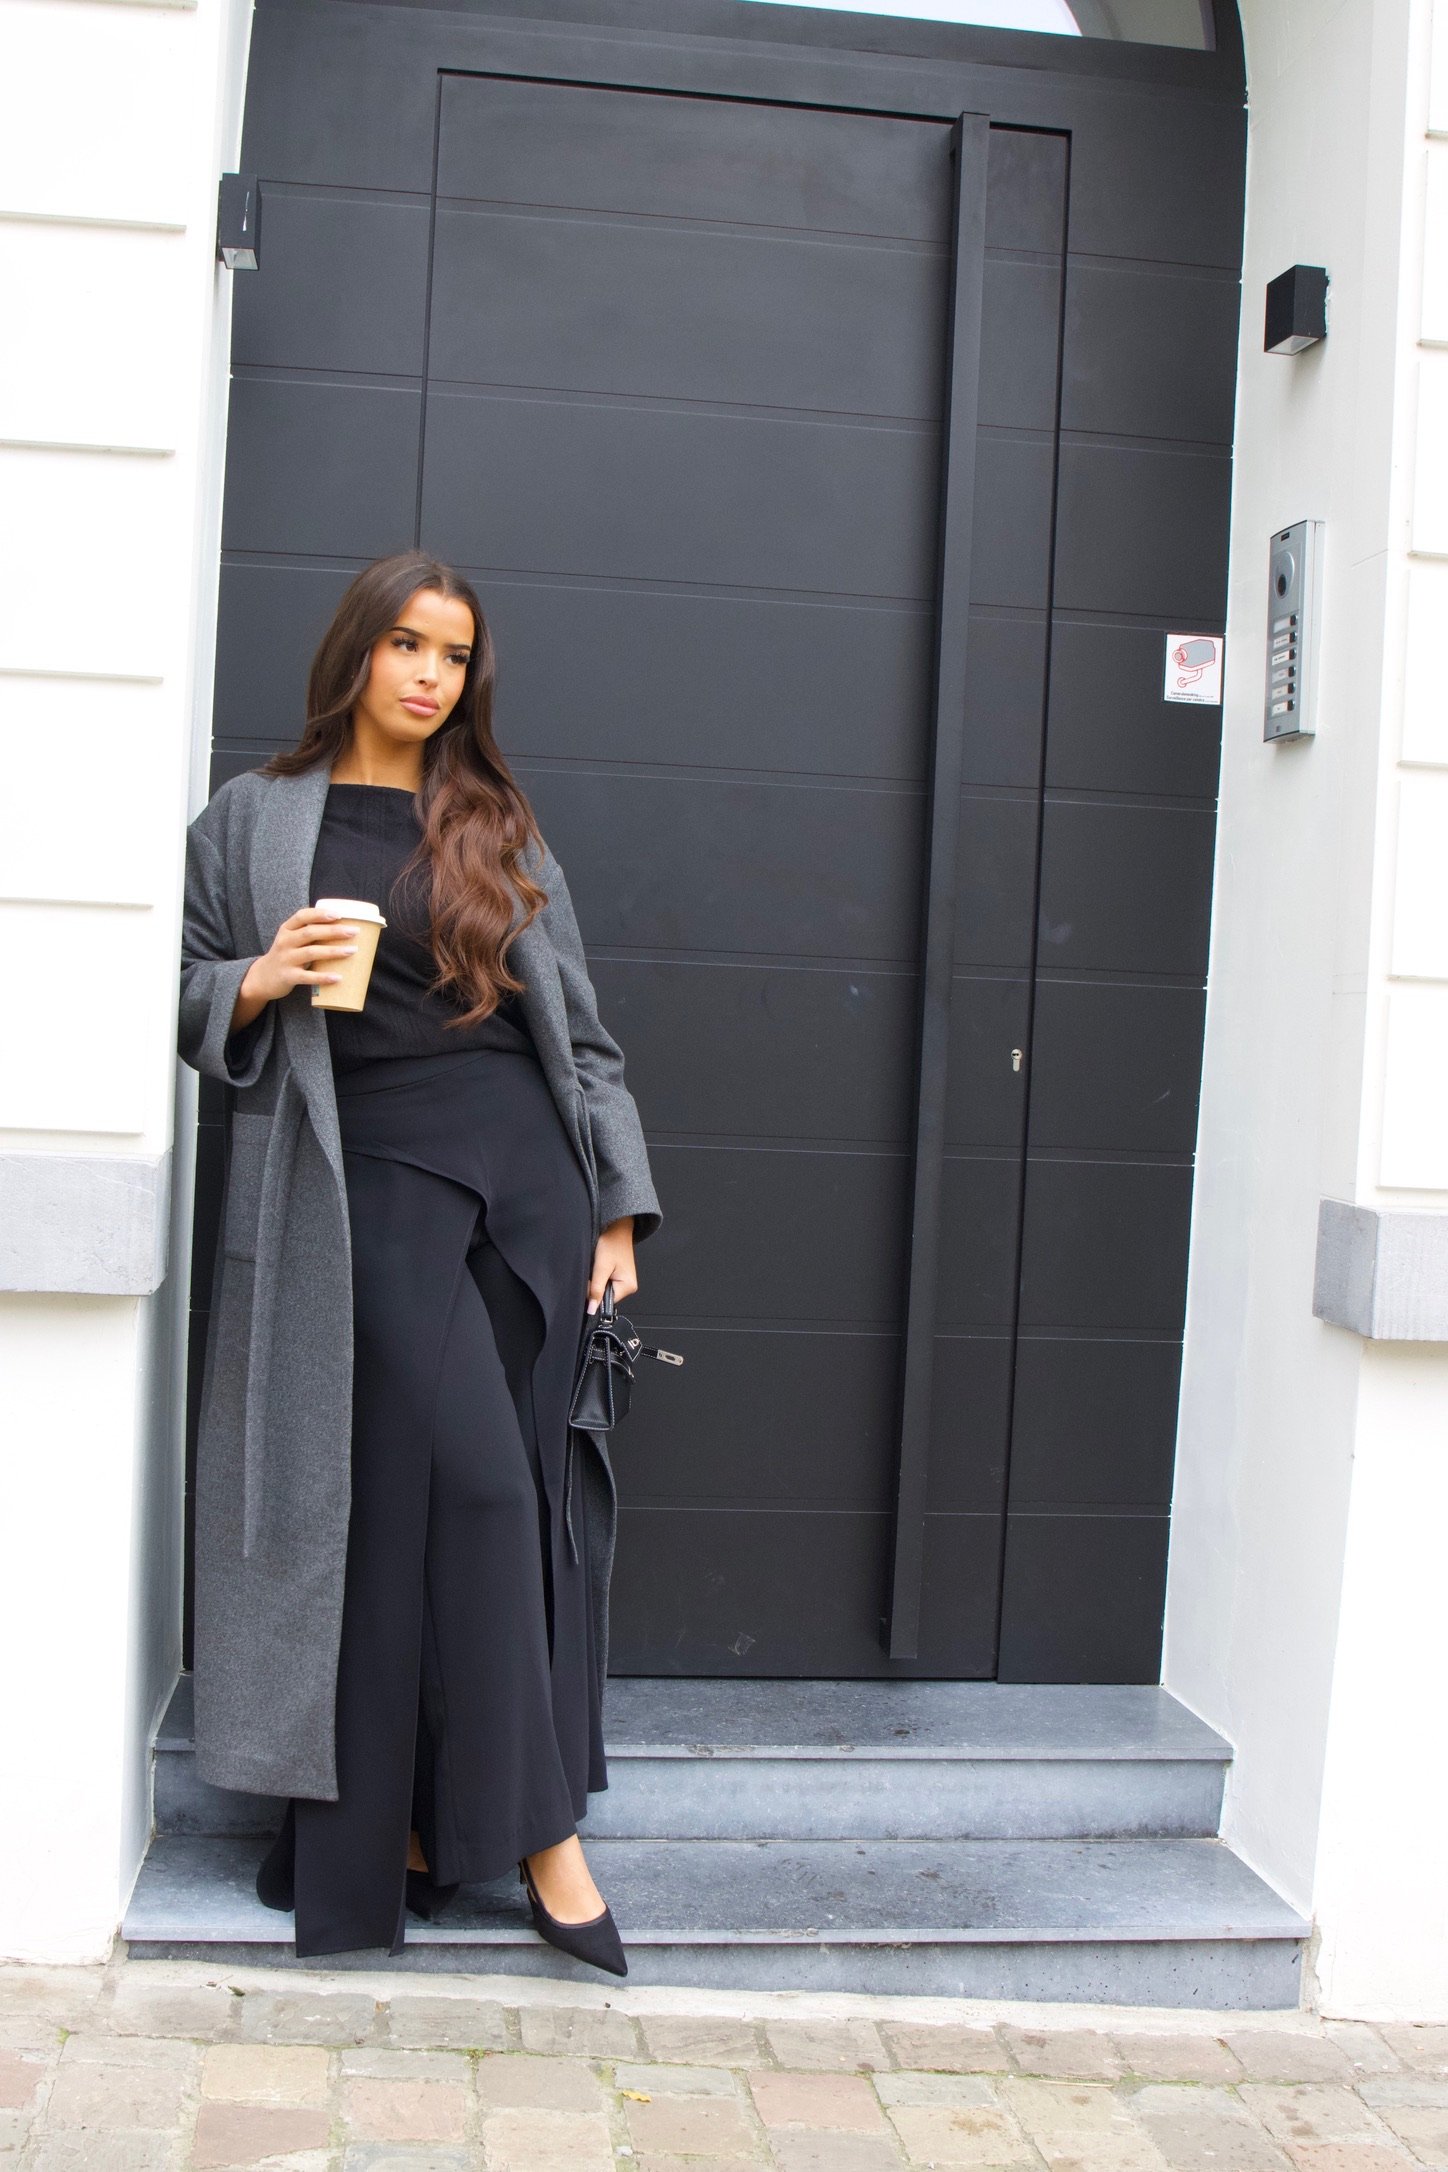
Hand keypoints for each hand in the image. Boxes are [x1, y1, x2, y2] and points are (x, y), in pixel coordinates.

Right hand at [230, 906, 358, 1033]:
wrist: (262, 978)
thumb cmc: (286, 956)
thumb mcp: (291, 940)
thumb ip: (309, 933)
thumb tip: (344, 928)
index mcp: (286, 929)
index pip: (302, 916)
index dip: (320, 914)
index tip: (339, 915)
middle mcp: (285, 942)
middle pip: (310, 932)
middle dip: (334, 931)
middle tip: (354, 932)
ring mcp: (286, 959)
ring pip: (311, 952)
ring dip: (333, 951)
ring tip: (352, 951)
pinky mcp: (288, 976)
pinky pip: (307, 976)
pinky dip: (323, 977)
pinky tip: (338, 978)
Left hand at [588, 1217, 635, 1312]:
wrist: (616, 1227)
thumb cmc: (612, 1242)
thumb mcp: (601, 1267)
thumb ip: (596, 1289)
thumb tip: (592, 1309)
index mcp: (628, 1287)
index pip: (605, 1302)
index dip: (593, 1293)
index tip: (591, 1279)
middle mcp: (628, 1286)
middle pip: (604, 1296)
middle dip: (595, 1285)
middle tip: (596, 1269)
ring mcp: (623, 1281)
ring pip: (602, 1289)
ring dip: (596, 1279)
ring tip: (599, 1265)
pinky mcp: (618, 1275)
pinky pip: (604, 1282)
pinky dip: (598, 1275)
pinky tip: (600, 1265)